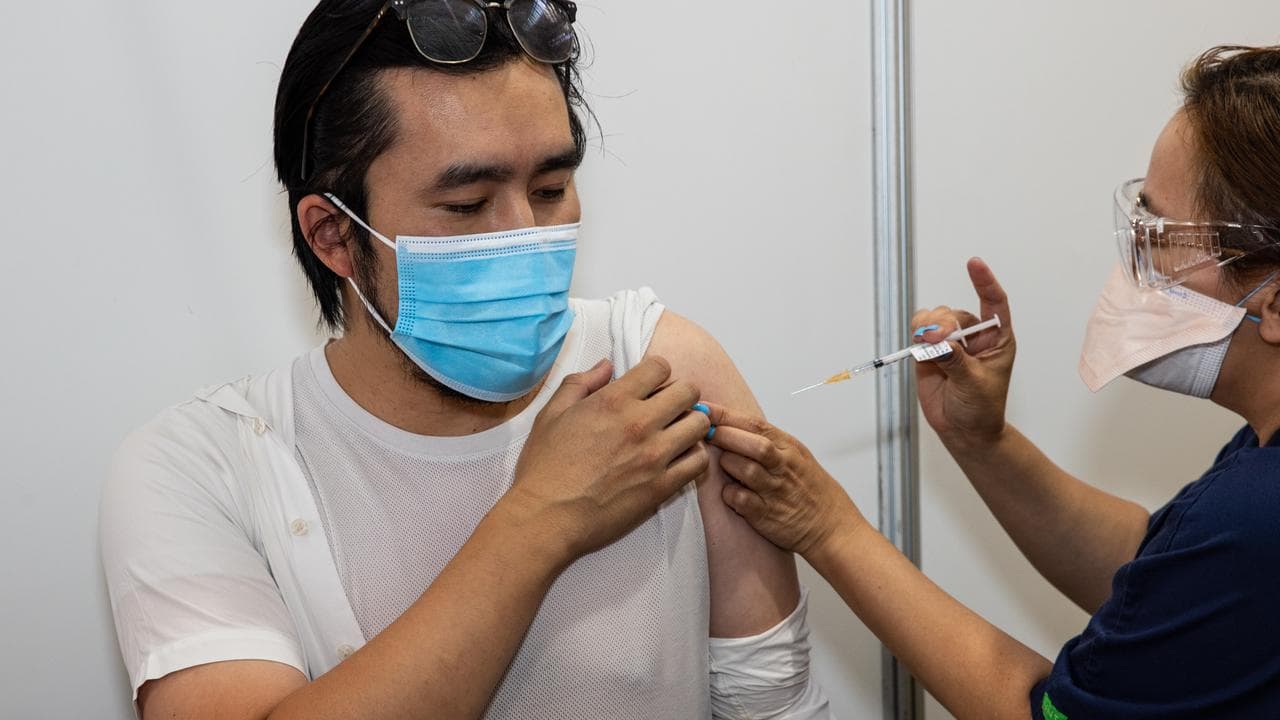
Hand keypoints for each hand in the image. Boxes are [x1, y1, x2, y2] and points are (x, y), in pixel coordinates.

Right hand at [506, 356, 711, 560]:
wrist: (547, 516)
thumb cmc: (544, 467)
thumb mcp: (551, 414)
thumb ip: (581, 383)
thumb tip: (606, 365)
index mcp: (613, 401)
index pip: (660, 367)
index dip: (657, 372)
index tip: (650, 385)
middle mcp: (639, 423)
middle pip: (688, 392)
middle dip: (681, 394)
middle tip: (668, 408)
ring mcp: (655, 455)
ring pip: (699, 424)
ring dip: (690, 424)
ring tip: (676, 434)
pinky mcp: (663, 486)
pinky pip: (699, 462)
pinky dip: (694, 456)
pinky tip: (678, 459)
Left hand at [703, 403, 865, 558]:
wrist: (832, 527)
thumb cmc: (811, 490)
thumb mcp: (796, 456)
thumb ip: (767, 442)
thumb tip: (729, 426)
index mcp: (789, 448)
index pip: (755, 424)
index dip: (725, 415)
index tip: (704, 408)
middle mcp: (783, 467)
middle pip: (752, 444)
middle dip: (724, 435)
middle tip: (705, 433)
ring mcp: (775, 491)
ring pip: (745, 470)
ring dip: (727, 465)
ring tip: (726, 467)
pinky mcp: (767, 515)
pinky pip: (740, 500)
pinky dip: (730, 494)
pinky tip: (731, 493)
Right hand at [912, 258, 1015, 448]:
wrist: (964, 431)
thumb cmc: (982, 408)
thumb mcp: (975, 383)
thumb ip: (955, 359)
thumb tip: (934, 341)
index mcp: (996, 339)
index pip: (994, 303)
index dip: (985, 282)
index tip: (973, 263)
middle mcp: (973, 336)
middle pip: (955, 313)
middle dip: (944, 323)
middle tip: (938, 340)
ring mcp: (949, 343)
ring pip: (934, 318)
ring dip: (927, 326)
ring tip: (927, 345)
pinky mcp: (929, 352)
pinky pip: (918, 332)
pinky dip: (916, 334)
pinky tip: (919, 346)